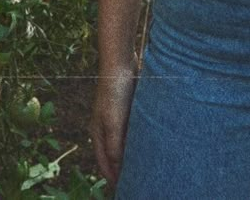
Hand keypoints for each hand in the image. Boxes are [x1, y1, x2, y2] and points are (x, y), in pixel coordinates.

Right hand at [90, 64, 137, 186]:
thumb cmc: (114, 91)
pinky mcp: (128, 108)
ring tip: (146, 166)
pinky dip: (139, 138)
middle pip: (114, 154)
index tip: (125, 190)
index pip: (104, 163)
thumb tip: (118, 168)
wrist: (120, 62)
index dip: (113, 177)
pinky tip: (150, 142)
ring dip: (132, 153)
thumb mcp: (114, 121)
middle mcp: (106, 128)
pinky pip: (133, 129)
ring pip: (125, 142)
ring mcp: (117, 117)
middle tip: (138, 181)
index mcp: (98, 133)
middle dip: (123, 168)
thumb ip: (115, 145)